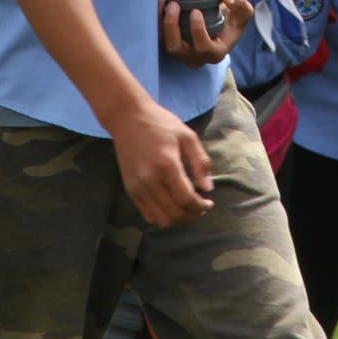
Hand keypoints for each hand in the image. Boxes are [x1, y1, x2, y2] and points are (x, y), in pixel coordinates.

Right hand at [107, 99, 213, 226]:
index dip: (201, 206)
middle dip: (192, 215)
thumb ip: (201, 163)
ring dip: (178, 219)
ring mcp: (138, 187)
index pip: (186, 200)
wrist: (128, 118)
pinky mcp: (130, 189)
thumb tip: (208, 188)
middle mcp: (150, 180)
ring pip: (161, 219)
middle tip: (201, 208)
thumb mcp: (187, 136)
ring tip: (188, 208)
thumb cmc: (160, 124)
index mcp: (167, 165)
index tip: (209, 203)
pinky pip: (148, 214)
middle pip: (175, 214)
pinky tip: (172, 205)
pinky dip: (163, 216)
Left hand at [161, 0, 252, 65]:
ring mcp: (179, 51)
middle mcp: (194, 56)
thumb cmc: (233, 18)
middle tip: (173, 3)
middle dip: (171, 26)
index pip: (204, 48)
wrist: (220, 19)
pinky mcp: (168, 42)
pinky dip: (155, 15)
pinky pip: (156, 33)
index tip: (195, 11)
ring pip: (162, 41)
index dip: (198, 31)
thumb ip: (239, 3)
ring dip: (159, 20)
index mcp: (214, 53)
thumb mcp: (243, 11)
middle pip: (176, 48)